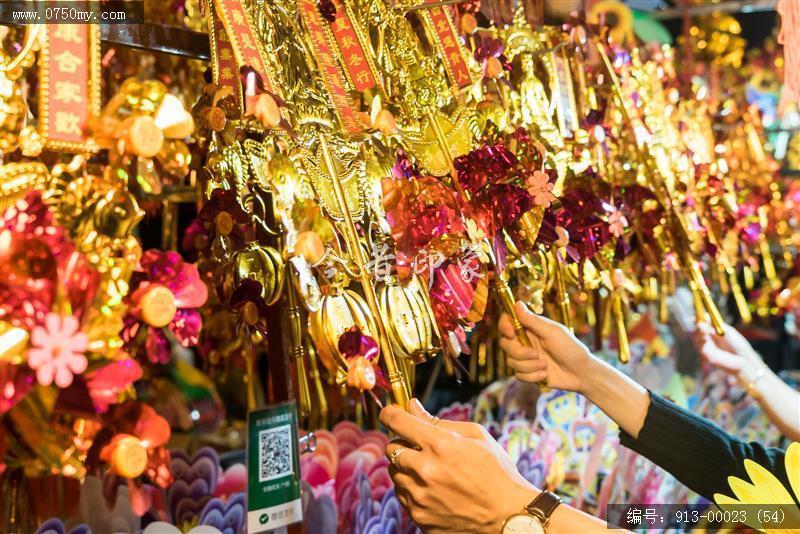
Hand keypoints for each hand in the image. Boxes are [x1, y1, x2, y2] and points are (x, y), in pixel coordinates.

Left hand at [380, 399, 536, 532]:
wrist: (507, 514)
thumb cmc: (496, 470)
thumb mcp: (474, 435)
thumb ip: (437, 420)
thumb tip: (411, 406)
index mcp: (439, 445)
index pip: (397, 422)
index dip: (390, 414)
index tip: (390, 413)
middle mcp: (425, 470)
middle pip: (391, 448)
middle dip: (401, 442)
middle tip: (419, 446)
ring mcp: (420, 496)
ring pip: (395, 473)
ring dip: (406, 467)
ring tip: (430, 470)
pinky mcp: (420, 516)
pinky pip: (402, 495)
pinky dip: (411, 488)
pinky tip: (432, 488)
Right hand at [499, 301, 593, 392]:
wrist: (581, 374)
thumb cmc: (571, 349)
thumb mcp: (553, 332)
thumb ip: (533, 320)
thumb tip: (517, 303)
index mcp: (531, 328)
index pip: (507, 321)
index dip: (504, 326)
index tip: (511, 333)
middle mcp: (526, 341)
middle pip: (505, 344)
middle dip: (519, 352)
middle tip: (536, 354)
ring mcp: (526, 358)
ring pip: (511, 361)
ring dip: (529, 366)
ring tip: (545, 366)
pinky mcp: (528, 372)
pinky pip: (518, 375)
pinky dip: (532, 376)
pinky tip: (545, 375)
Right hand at [695, 322, 764, 384]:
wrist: (744, 359)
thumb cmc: (737, 344)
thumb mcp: (726, 331)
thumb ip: (714, 324)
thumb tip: (704, 315)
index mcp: (713, 333)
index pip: (702, 324)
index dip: (699, 319)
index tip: (699, 313)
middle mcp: (708, 340)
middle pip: (698, 330)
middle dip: (699, 324)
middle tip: (702, 319)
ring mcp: (706, 348)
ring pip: (697, 338)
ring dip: (699, 332)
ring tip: (705, 328)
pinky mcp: (706, 355)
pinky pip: (700, 346)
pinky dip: (701, 340)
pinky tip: (706, 337)